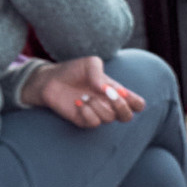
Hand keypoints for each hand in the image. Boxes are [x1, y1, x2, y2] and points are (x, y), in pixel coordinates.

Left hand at [29, 57, 144, 129]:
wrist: (50, 80)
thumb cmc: (73, 70)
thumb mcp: (89, 64)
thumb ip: (100, 74)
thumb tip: (107, 90)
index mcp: (115, 92)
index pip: (137, 104)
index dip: (136, 102)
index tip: (122, 92)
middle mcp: (108, 105)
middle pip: (128, 116)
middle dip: (121, 106)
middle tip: (109, 95)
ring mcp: (96, 114)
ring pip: (109, 118)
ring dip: (97, 104)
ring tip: (84, 95)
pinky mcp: (83, 121)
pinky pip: (94, 123)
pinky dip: (87, 111)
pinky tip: (77, 103)